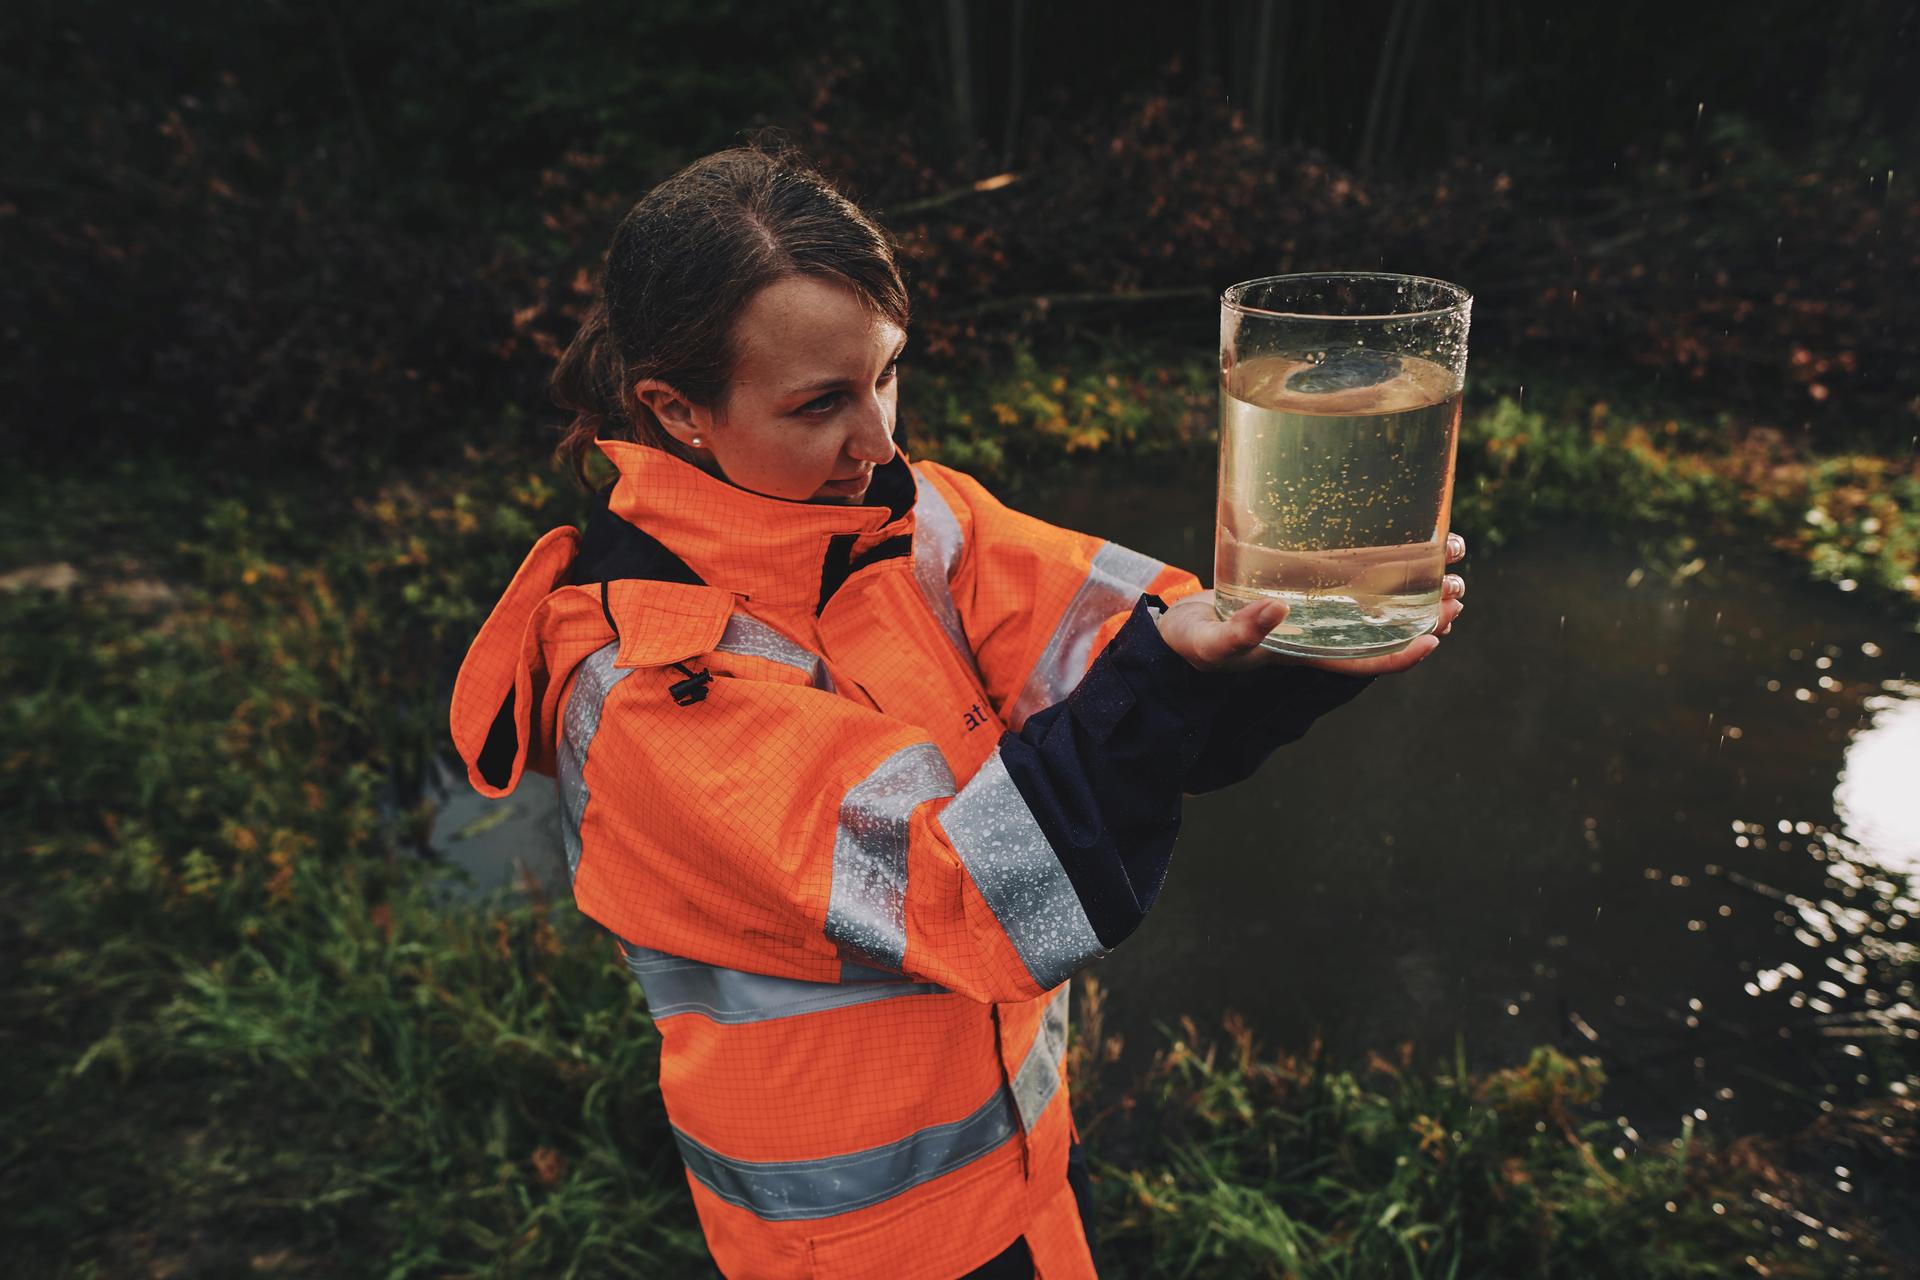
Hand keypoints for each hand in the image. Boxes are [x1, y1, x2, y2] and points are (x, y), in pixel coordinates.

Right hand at [1156, 532, 1467, 676]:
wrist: (1173, 629)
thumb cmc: (1190, 643)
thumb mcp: (1208, 643)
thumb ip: (1239, 633)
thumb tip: (1276, 610)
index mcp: (1301, 654)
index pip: (1361, 662)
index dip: (1399, 655)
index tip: (1434, 638)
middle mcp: (1316, 635)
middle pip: (1382, 631)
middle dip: (1424, 615)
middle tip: (1456, 589)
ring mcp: (1312, 612)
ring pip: (1375, 603)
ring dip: (1414, 587)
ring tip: (1448, 558)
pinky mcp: (1302, 586)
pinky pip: (1350, 577)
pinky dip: (1380, 562)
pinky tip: (1401, 541)